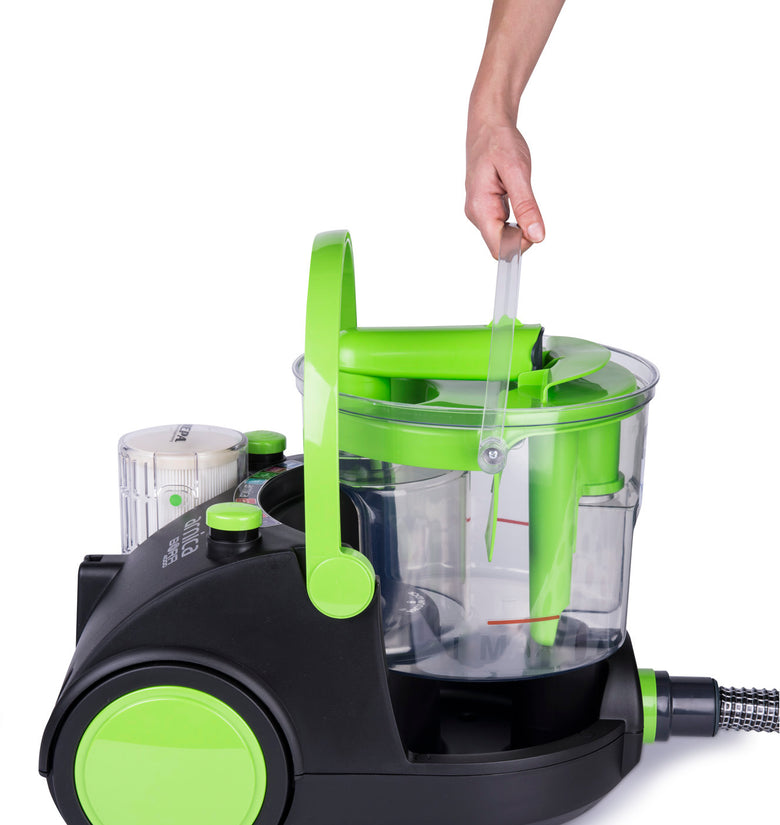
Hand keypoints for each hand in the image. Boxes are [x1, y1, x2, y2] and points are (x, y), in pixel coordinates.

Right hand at [465, 118, 544, 257]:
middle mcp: (476, 214)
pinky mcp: (486, 208)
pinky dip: (516, 217)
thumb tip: (537, 235)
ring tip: (520, 194)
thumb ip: (526, 206)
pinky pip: (502, 225)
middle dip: (522, 233)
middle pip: (502, 245)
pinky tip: (515, 195)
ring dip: (520, 224)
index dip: (520, 244)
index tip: (533, 223)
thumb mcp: (518, 172)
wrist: (488, 124)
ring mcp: (479, 212)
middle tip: (530, 203)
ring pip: (503, 236)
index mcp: (480, 208)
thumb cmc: (499, 142)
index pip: (499, 248)